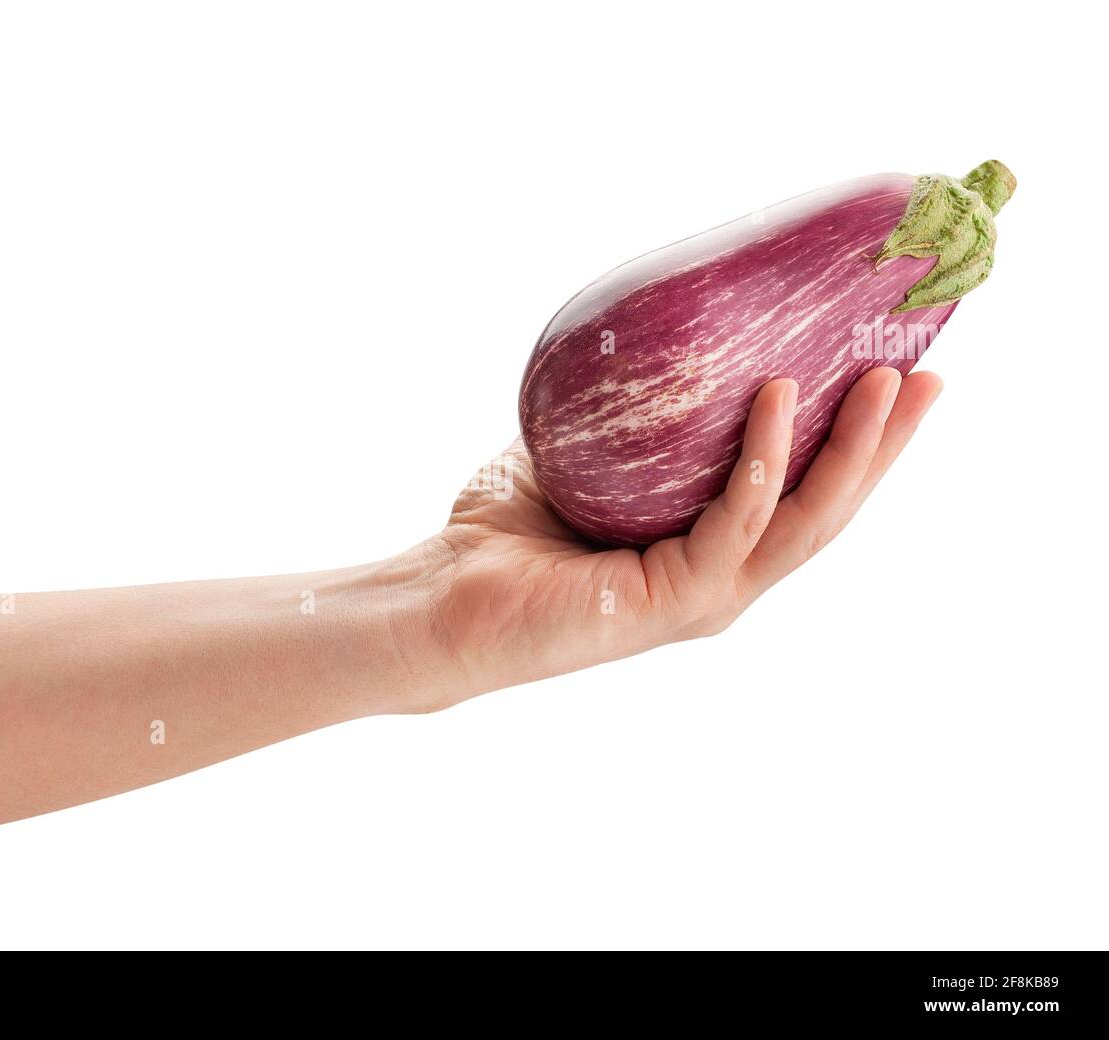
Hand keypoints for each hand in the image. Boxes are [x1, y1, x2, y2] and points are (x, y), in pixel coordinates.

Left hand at [427, 367, 942, 705]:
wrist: (443, 600)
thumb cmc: (504, 534)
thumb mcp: (584, 458)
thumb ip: (629, 421)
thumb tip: (654, 343)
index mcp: (708, 552)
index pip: (802, 496)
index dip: (859, 444)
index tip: (903, 376)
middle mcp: (720, 579)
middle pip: (826, 511)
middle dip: (883, 445)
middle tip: (929, 376)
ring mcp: (703, 597)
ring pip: (803, 522)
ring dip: (852, 450)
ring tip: (885, 381)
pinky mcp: (672, 601)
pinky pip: (735, 521)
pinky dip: (761, 459)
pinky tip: (778, 397)